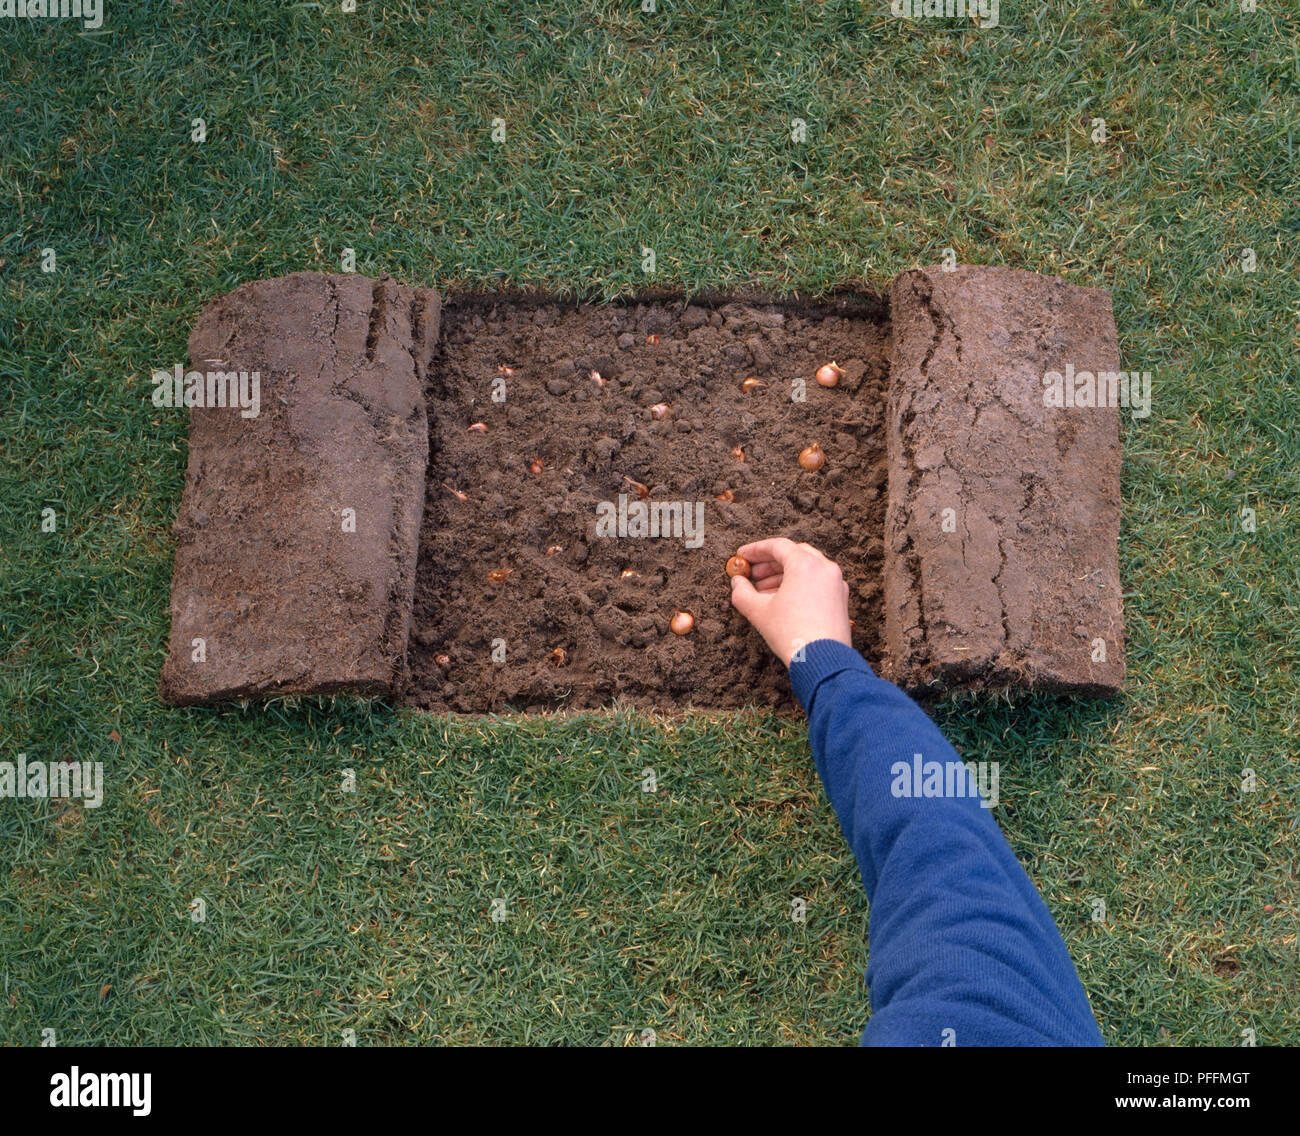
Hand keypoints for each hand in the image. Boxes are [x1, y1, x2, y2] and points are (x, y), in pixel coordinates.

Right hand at [728, 538, 851, 666]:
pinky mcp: (840, 599)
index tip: (743, 555)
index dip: (756, 550)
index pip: (777, 546)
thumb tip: (737, 583)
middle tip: (752, 574)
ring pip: (807, 568)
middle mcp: (825, 568)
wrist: (822, 661)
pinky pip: (817, 582)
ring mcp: (836, 583)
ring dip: (783, 575)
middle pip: (794, 554)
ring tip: (763, 590)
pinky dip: (799, 584)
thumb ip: (742, 592)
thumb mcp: (758, 611)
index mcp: (806, 564)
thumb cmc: (793, 634)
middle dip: (770, 563)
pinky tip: (783, 600)